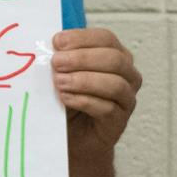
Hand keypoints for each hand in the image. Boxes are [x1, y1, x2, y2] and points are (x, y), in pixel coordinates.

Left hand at [51, 28, 140, 149]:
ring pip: (115, 84)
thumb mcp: (64, 74)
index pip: (106, 38)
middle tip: (56, 63)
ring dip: (84, 80)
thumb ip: (62, 60)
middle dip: (82, 58)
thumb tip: (48, 47)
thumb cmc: (69, 101)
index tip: (57, 42)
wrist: (72, 138)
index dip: (82, 38)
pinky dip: (84, 101)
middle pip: (114, 59)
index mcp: (116, 56)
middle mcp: (128, 76)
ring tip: (59, 82)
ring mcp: (126, 100)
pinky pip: (107, 109)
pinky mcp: (119, 123)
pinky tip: (66, 98)